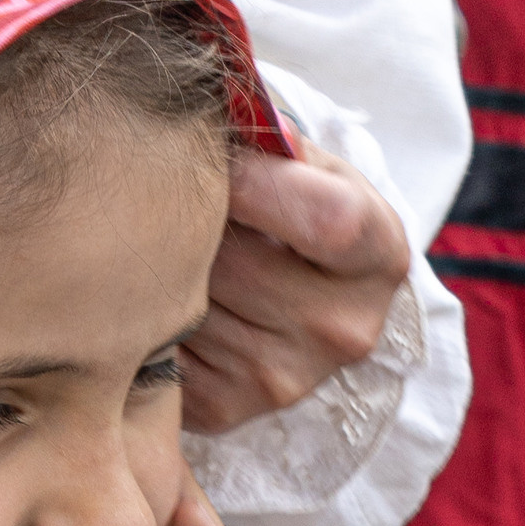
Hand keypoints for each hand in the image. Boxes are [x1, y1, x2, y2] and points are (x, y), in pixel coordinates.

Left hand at [177, 139, 407, 436]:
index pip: (324, 220)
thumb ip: (271, 139)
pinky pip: (158, 344)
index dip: (256, 181)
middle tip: (167, 191)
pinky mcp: (226, 407)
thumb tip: (212, 118)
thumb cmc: (302, 206)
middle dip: (188, 218)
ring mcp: (284, 378)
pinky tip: (157, 288)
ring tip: (166, 239)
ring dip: (158, 263)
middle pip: (234, 261)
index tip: (214, 158)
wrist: (307, 297)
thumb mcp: (311, 163)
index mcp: (378, 256)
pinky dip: (146, 311)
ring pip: (183, 299)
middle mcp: (342, 329)